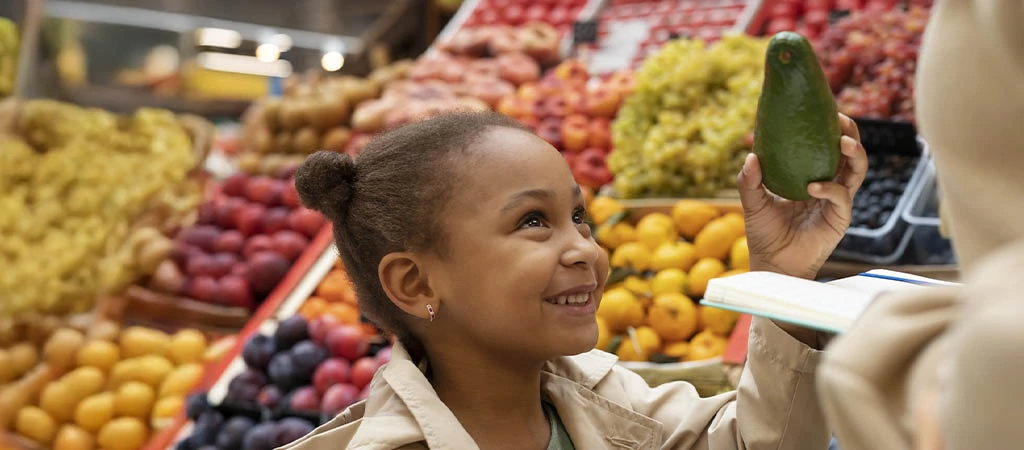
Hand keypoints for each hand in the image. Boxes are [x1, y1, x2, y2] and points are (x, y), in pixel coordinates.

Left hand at [737, 113, 867, 279]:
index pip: (826, 147)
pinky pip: (841, 197)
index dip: (829, 128)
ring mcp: (836, 201)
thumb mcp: (752, 203)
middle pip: (849, 153)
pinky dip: (830, 189)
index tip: (824, 110)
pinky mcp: (839, 219)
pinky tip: (814, 186)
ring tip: (842, 142)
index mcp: (810, 175)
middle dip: (850, 133)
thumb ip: (749, 181)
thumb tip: (752, 155)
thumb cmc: (764, 233)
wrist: (772, 263)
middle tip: (840, 120)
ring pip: (857, 171)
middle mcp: (828, 185)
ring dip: (854, 153)